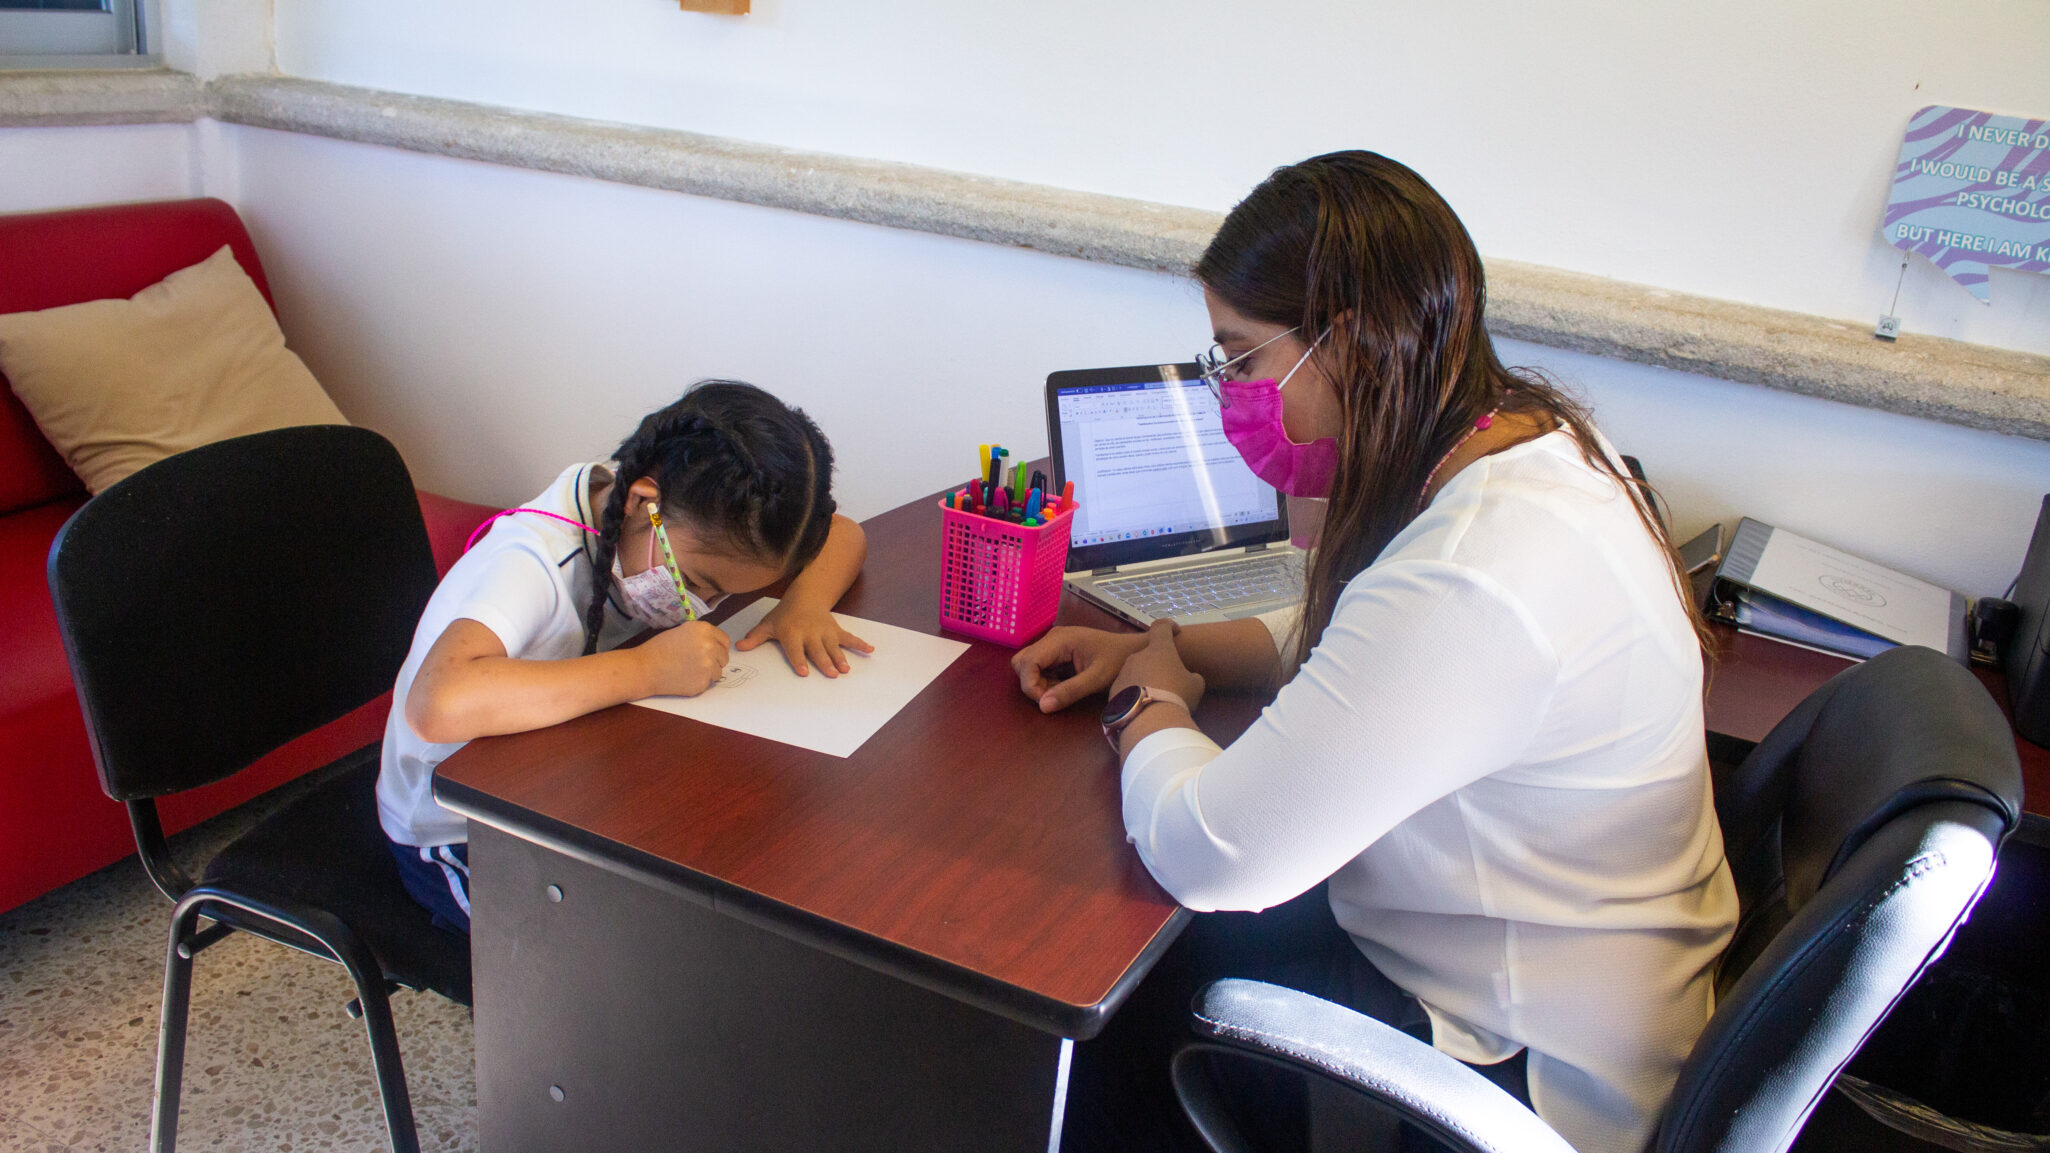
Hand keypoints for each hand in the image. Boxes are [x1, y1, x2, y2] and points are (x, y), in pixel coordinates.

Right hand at [638, 620, 731, 696]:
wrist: (645, 668)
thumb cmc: (659, 649)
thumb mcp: (682, 631)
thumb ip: (702, 636)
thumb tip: (716, 644)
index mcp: (704, 630)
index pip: (725, 641)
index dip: (719, 647)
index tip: (713, 652)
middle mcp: (710, 646)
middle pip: (724, 657)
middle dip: (714, 661)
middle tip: (697, 663)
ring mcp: (708, 665)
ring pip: (718, 672)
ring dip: (708, 673)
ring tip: (688, 670)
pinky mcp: (703, 682)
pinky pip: (708, 683)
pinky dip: (699, 682)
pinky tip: (684, 678)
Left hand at [735, 599, 873, 676]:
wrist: (805, 596)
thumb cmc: (784, 615)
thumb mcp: (768, 625)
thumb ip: (756, 638)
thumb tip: (739, 647)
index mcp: (792, 633)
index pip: (795, 649)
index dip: (799, 660)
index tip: (804, 672)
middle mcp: (810, 633)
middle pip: (817, 650)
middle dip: (824, 661)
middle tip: (832, 674)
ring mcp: (825, 631)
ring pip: (833, 646)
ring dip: (841, 657)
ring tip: (846, 669)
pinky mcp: (836, 630)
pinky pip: (849, 637)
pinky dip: (860, 643)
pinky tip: (870, 650)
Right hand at [1012, 625, 1153, 712]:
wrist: (1136, 651)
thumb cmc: (1120, 661)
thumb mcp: (1098, 678)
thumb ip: (1070, 691)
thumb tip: (1042, 706)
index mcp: (1059, 640)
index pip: (1027, 661)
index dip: (1030, 685)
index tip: (1045, 701)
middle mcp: (1052, 639)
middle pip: (1022, 662)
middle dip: (1031, 683)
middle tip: (1052, 696)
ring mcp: (1054, 645)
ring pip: (1028, 666)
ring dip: (1038, 684)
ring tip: (1061, 692)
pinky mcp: (1058, 653)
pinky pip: (1040, 668)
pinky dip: (1046, 681)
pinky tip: (1064, 686)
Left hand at [1110, 620, 1205, 712]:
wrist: (1152, 721)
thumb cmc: (1177, 697)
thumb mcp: (1196, 685)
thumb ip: (1191, 676)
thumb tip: (1189, 678)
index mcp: (1159, 649)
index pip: (1161, 627)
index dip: (1168, 626)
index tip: (1174, 631)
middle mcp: (1137, 656)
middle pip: (1148, 655)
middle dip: (1156, 665)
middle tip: (1167, 683)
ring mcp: (1123, 673)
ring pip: (1135, 672)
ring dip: (1144, 681)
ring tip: (1154, 701)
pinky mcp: (1113, 692)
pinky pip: (1126, 689)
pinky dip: (1134, 696)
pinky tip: (1142, 710)